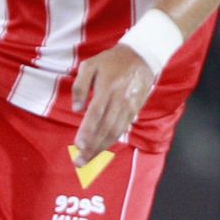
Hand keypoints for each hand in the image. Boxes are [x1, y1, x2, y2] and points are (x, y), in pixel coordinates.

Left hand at [70, 45, 154, 164]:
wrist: (142, 56)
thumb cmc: (111, 61)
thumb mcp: (90, 65)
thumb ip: (80, 86)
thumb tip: (77, 109)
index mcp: (107, 88)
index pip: (96, 114)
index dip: (88, 131)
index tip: (78, 145)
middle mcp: (119, 100)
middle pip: (105, 128)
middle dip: (92, 147)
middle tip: (80, 162)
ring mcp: (129, 107)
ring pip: (115, 132)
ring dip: (101, 148)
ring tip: (89, 159)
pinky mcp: (135, 110)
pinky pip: (122, 129)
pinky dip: (112, 140)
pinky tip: (102, 148)